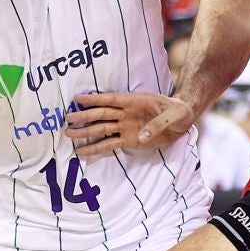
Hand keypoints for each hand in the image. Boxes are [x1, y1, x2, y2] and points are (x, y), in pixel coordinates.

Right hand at [65, 90, 194, 156]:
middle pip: (102, 114)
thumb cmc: (177, 112)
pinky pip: (109, 144)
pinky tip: (82, 151)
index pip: (111, 99)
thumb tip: (142, 135)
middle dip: (85, 116)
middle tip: (68, 118)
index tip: (79, 99)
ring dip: (86, 131)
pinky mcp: (128, 140)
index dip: (95, 99)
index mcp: (135, 102)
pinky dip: (96, 148)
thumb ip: (159, 123)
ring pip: (102, 128)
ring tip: (69, 134)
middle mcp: (126, 114)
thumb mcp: (174, 114)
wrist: (181, 120)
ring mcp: (125, 127)